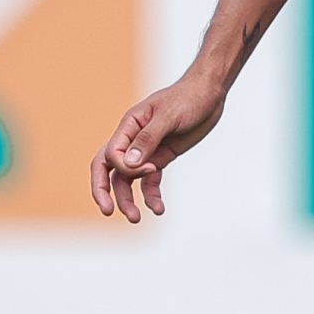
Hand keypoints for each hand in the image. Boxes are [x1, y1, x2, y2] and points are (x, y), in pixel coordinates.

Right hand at [90, 76, 224, 221]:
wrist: (209, 94)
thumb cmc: (188, 98)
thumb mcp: (169, 116)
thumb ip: (148, 138)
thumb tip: (129, 164)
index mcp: (128, 125)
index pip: (111, 154)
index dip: (124, 168)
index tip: (151, 168)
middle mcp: (132, 140)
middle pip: (108, 169)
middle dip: (104, 191)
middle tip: (108, 212)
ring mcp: (146, 150)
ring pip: (127, 180)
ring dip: (128, 200)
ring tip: (136, 219)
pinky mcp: (161, 158)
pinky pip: (150, 181)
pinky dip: (151, 196)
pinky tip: (158, 209)